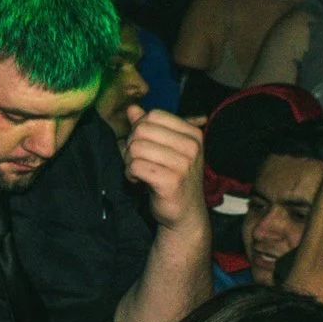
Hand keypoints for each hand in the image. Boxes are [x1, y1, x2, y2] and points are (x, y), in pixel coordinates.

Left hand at [125, 108, 208, 229]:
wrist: (185, 213)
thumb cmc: (172, 178)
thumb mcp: (164, 149)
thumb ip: (148, 127)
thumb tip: (132, 108)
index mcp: (193, 134)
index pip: (154, 115)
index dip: (140, 129)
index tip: (144, 146)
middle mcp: (192, 146)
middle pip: (142, 130)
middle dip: (132, 145)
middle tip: (138, 161)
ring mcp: (184, 164)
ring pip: (136, 148)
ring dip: (130, 161)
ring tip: (139, 172)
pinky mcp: (171, 181)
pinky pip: (135, 166)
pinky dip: (130, 174)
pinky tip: (139, 181)